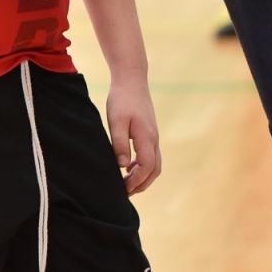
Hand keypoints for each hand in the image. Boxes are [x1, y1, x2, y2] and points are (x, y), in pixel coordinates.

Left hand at [106, 78, 161, 194]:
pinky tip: (128, 166)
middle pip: (155, 169)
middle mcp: (153, 139)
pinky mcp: (149, 131)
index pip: (147, 167)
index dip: (136, 181)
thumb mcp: (116, 121)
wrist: (132, 79)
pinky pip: (151, 154)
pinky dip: (142, 165)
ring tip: (126, 183)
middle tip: (126, 192)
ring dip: (143, 176)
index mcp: (146, 138)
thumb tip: (122, 166)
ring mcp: (153, 135)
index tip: (123, 188)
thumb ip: (120, 144)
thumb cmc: (122, 99)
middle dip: (142, 184)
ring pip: (155, 163)